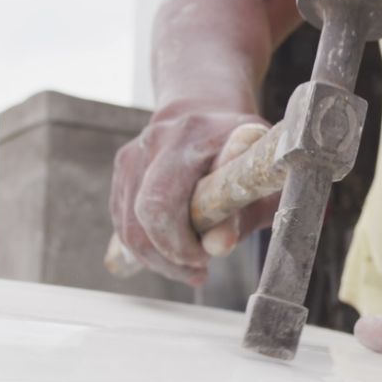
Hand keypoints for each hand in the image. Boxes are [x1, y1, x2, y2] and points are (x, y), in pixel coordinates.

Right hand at [110, 111, 277, 284]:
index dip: (179, 241)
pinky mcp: (122, 167)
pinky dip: (146, 245)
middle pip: (140, 218)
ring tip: (190, 265)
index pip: (163, 202)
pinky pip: (123, 221)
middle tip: (198, 272)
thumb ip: (245, 210)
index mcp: (192, 137)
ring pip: (127, 226)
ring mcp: (133, 153)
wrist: (208, 108)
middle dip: (167, 258)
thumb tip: (220, 246)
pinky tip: (173, 249)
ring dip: (157, 258)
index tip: (205, 259)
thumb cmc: (244, 149)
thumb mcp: (259, 176)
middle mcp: (156, 140)